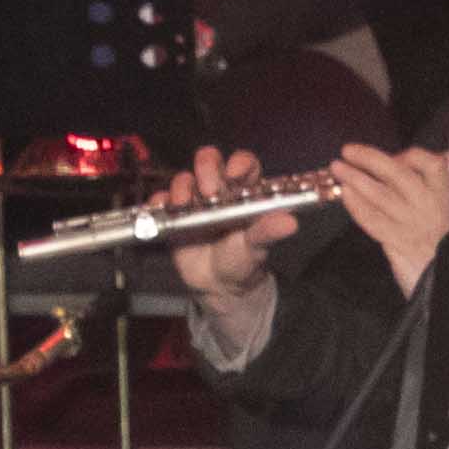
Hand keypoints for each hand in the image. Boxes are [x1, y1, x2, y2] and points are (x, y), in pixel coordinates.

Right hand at [151, 142, 294, 315]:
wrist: (218, 286)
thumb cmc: (243, 260)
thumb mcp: (256, 246)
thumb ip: (268, 232)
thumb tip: (290, 222)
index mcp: (244, 191)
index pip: (244, 164)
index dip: (239, 162)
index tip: (234, 173)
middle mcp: (218, 190)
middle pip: (210, 162)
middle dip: (207, 169)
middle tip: (209, 191)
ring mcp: (194, 200)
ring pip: (184, 179)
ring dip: (182, 187)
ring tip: (184, 205)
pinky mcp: (173, 214)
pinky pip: (161, 201)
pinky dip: (158, 202)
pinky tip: (163, 210)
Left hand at [320, 139, 448, 297]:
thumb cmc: (448, 247)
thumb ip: (426, 192)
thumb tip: (396, 169)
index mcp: (445, 197)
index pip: (431, 164)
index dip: (409, 156)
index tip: (396, 155)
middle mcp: (428, 207)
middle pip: (397, 174)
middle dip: (369, 159)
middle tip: (349, 151)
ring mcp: (411, 224)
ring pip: (379, 194)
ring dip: (355, 178)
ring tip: (338, 168)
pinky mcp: (397, 242)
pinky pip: (371, 219)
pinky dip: (356, 204)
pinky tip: (345, 194)